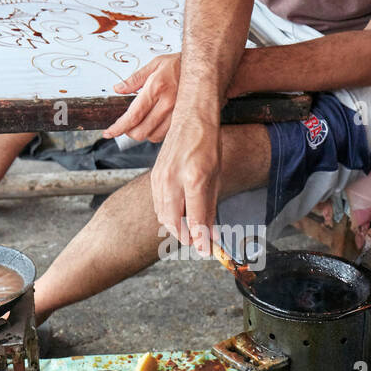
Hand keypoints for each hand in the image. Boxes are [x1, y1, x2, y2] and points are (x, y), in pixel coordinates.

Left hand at [102, 53, 180, 143]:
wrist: (203, 67)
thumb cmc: (179, 64)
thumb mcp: (154, 64)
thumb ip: (134, 79)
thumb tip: (118, 89)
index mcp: (156, 88)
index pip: (133, 116)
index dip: (118, 128)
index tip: (109, 133)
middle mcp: (167, 103)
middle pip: (141, 131)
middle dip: (129, 132)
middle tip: (125, 125)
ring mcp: (177, 113)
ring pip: (153, 136)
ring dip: (143, 133)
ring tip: (141, 122)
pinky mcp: (184, 119)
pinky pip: (165, 134)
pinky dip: (156, 132)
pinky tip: (154, 122)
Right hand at [151, 112, 220, 248]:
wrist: (192, 118)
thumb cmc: (208, 144)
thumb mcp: (216, 177)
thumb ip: (210, 207)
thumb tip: (211, 234)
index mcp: (194, 179)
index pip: (194, 220)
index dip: (200, 240)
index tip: (206, 251)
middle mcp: (173, 180)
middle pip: (172, 222)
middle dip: (185, 237)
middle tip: (198, 241)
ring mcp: (160, 178)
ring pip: (163, 216)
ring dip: (175, 227)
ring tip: (190, 229)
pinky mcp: (154, 176)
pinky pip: (158, 204)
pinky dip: (167, 214)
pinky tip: (179, 214)